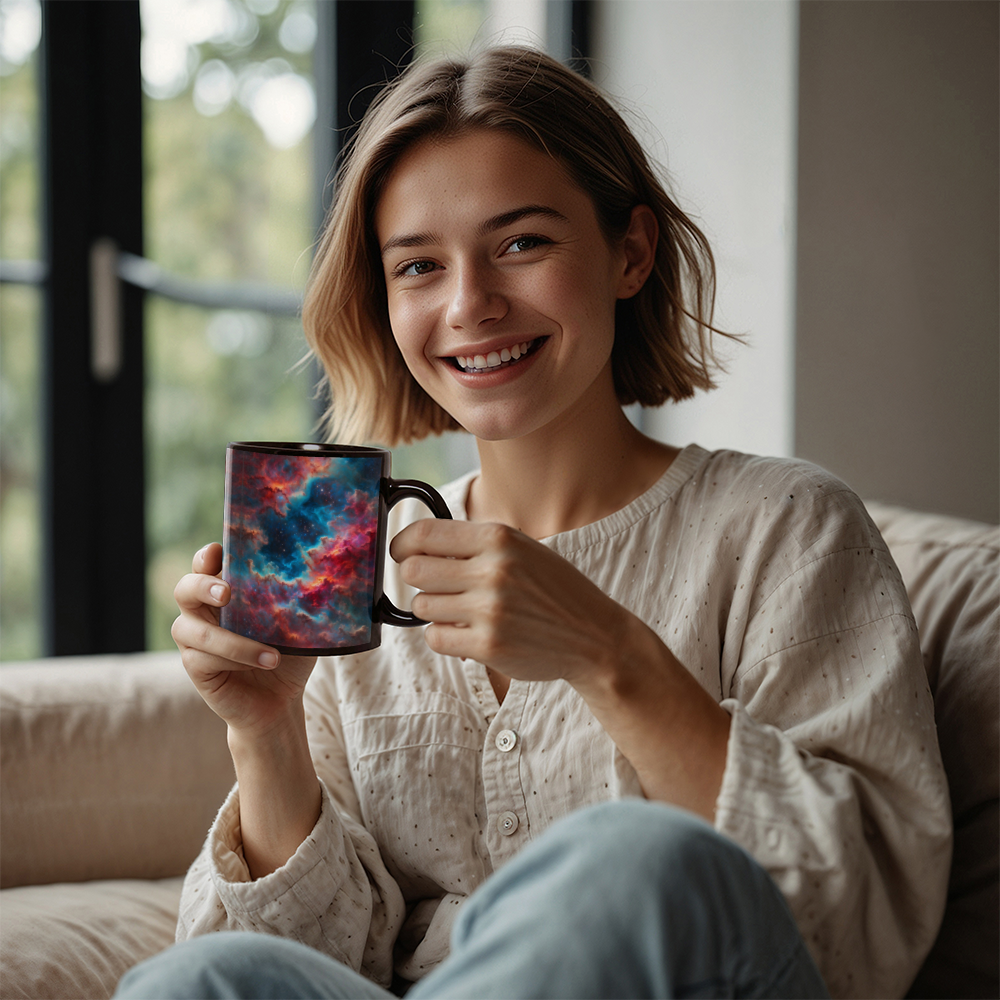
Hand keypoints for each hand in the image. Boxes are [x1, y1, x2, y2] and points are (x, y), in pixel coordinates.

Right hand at [171, 543, 317, 738]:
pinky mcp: (195, 667)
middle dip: (202, 585)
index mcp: (225, 591)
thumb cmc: (289, 653)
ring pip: (192, 630)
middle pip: (184, 588)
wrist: (281, 699)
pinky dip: (235, 661)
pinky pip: (201, 659)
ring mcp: (194, 639)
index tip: (218, 552)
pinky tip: (264, 664)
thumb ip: (295, 600)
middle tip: (227, 593)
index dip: (206, 556)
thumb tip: (317, 575)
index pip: (205, 564)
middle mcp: (202, 611)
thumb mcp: (297, 623)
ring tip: (273, 655)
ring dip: (234, 642)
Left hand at [390, 519, 630, 688]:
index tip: (399, 553)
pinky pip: (435, 638)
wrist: (593, 635)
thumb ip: (473, 545)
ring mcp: (490, 610)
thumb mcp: (521, 549)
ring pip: (422, 606)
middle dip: (417, 580)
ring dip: (434, 610)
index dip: (401, 544)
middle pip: (413, 571)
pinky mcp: (488, 646)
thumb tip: (415, 547)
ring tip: (462, 611)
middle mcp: (492, 570)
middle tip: (435, 586)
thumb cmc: (551, 589)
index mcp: (498, 538)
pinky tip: (467, 632)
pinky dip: (444, 636)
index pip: (424, 534)